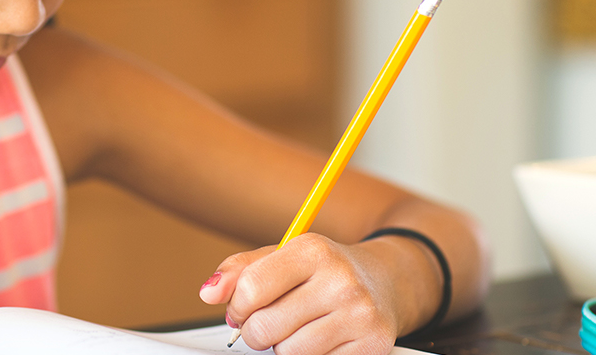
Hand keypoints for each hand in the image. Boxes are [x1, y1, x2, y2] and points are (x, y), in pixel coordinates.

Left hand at [199, 234, 424, 354]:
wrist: (386, 280)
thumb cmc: (325, 270)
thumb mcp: (281, 257)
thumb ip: (239, 271)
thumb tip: (209, 292)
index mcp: (312, 251)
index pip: (251, 289)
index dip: (236, 307)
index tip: (240, 309)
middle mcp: (340, 281)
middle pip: (264, 328)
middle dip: (257, 330)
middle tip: (272, 321)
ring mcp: (359, 315)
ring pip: (288, 353)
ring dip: (285, 346)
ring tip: (301, 327)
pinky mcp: (373, 345)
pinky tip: (323, 338)